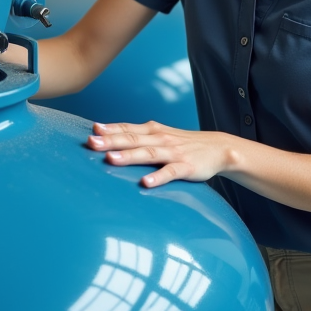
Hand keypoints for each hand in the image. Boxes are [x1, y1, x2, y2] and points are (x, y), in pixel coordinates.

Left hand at [85, 121, 236, 187]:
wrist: (219, 147)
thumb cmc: (183, 143)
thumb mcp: (160, 134)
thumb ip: (137, 135)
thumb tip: (107, 135)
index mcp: (153, 130)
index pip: (127, 128)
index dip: (109, 129)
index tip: (92, 130)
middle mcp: (160, 139)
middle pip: (132, 139)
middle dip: (111, 141)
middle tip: (92, 143)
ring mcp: (173, 153)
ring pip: (148, 153)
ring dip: (129, 156)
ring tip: (111, 159)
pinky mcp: (186, 167)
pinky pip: (170, 172)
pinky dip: (157, 177)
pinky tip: (145, 183)